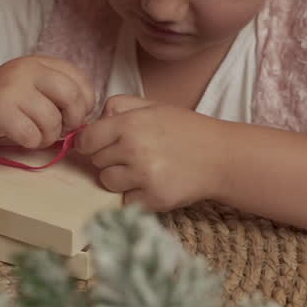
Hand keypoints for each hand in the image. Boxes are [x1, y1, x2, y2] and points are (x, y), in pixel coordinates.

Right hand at [0, 56, 95, 151]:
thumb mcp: (31, 90)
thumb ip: (57, 95)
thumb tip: (88, 116)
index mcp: (38, 62)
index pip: (80, 79)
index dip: (84, 104)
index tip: (71, 116)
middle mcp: (26, 70)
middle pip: (72, 96)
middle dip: (72, 121)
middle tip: (59, 130)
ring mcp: (10, 88)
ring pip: (52, 120)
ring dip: (48, 136)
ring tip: (34, 134)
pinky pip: (31, 134)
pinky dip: (31, 143)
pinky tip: (19, 137)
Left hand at [75, 94, 224, 211]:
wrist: (220, 157)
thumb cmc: (185, 129)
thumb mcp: (152, 106)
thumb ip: (119, 106)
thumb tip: (93, 121)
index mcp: (130, 123)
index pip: (87, 139)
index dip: (89, 142)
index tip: (96, 144)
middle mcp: (133, 149)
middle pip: (96, 160)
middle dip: (109, 157)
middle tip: (132, 153)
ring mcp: (143, 177)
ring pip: (107, 181)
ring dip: (119, 177)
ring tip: (141, 169)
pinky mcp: (153, 199)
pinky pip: (125, 200)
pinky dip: (134, 195)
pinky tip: (151, 183)